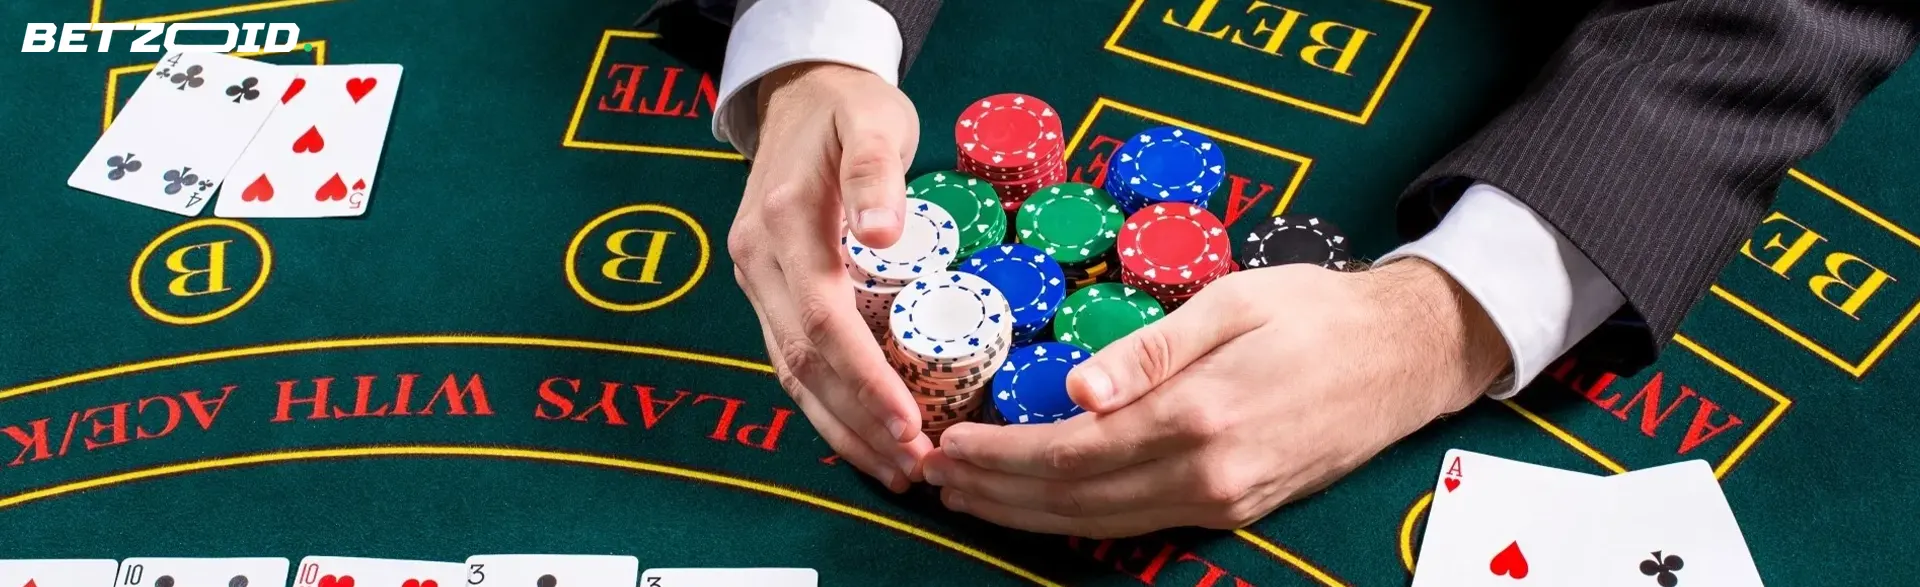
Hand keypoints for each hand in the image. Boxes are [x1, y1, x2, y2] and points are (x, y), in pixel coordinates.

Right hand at [728, 63, 928, 491]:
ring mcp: (757, 278)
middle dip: (857, 423)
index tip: (910, 422)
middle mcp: (759, 261)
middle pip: (804, 363)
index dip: (866, 380)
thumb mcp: (872, 121)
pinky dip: (825, 401)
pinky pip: (791, 356)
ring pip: (792, 370)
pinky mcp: (767, 286)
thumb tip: (884, 232)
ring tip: (892, 468)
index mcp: (785, 227)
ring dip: (841, 426)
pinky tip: (861, 431)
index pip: (825, 323)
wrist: (799, 88)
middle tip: (912, 466)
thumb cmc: (848, 105)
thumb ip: (875, 173)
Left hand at [920, 260, 1510, 536]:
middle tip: (931, 474)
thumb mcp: (1230, 303)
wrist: (1407, 355)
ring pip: (1101, 525)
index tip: (946, 442)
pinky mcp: (1237, 509)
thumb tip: (1074, 391)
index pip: (1070, 452)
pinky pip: (1138, 525)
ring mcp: (1224, 502)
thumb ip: (1148, 349)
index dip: (999, 454)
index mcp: (1198, 417)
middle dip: (994, 492)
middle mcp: (1207, 475)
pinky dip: (1078, 519)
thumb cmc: (1317, 313)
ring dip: (1026, 514)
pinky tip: (1043, 504)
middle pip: (1073, 501)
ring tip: (968, 495)